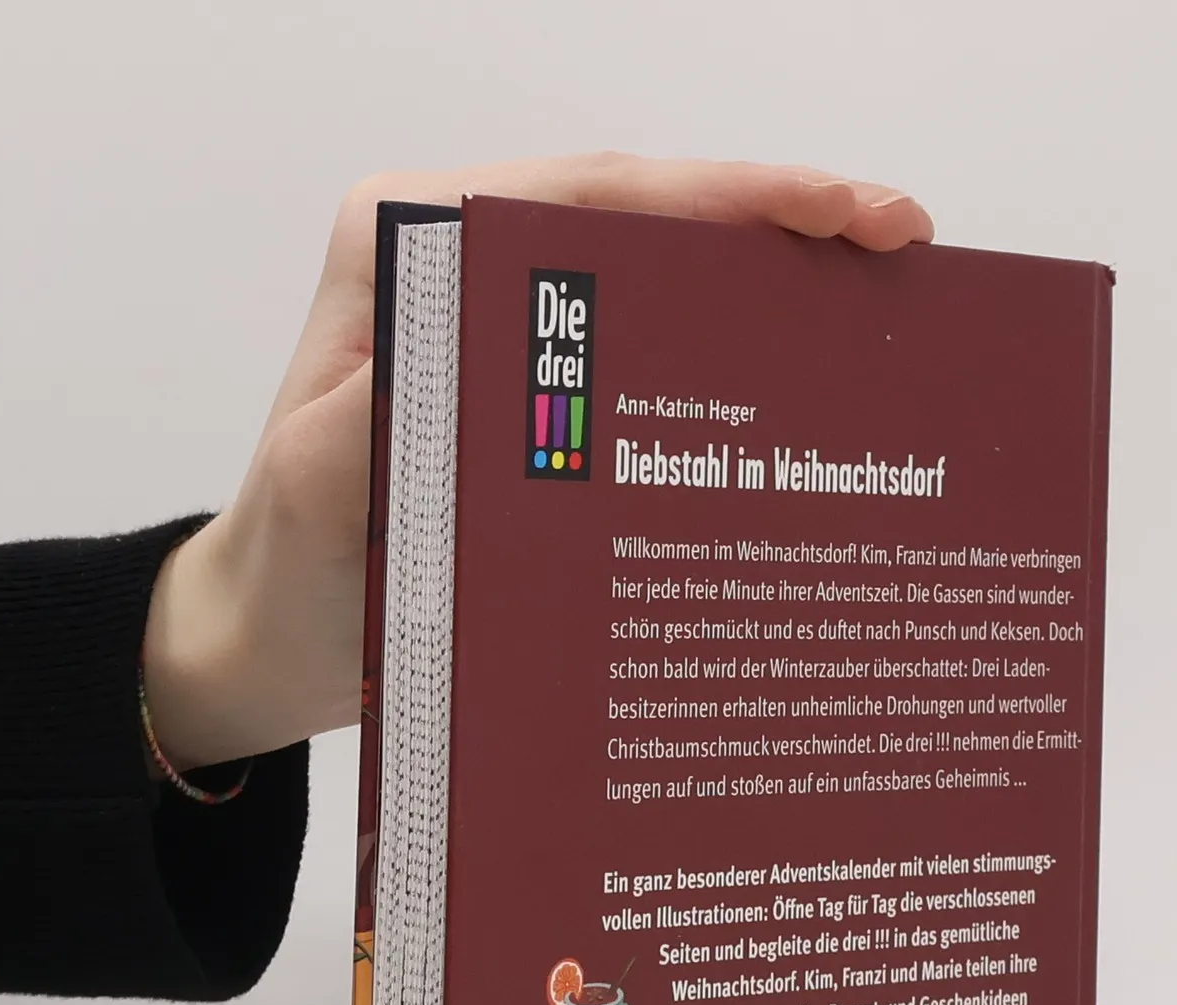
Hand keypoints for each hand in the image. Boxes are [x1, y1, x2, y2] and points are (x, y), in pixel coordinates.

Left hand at [140, 154, 934, 769]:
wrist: (273, 639)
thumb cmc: (294, 572)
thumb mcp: (324, 491)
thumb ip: (385, 414)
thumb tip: (484, 355)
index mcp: (406, 242)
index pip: (596, 193)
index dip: (734, 198)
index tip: (852, 215)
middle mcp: (459, 262)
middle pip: (645, 220)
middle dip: (779, 224)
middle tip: (903, 247)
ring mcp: (500, 325)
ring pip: (656, 280)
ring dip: (766, 287)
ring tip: (881, 304)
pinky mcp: (527, 388)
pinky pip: (642, 353)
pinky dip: (723, 358)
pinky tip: (799, 386)